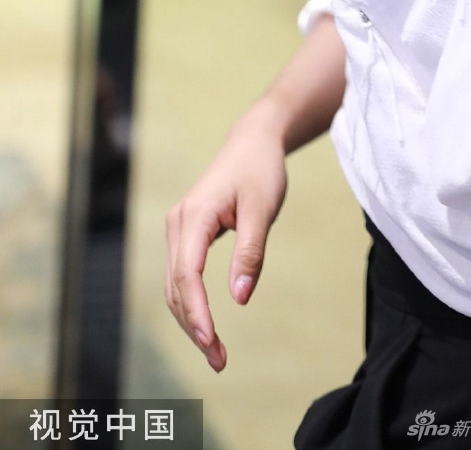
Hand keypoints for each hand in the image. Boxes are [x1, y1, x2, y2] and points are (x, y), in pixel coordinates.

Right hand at [164, 104, 287, 371]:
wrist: (253, 142)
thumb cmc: (260, 171)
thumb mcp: (262, 209)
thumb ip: (251, 252)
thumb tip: (240, 298)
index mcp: (195, 216)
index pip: (187, 274)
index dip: (197, 312)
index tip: (212, 341)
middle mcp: (178, 223)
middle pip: (176, 287)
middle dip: (194, 327)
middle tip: (220, 361)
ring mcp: (178, 229)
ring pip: (175, 286)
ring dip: (191, 321)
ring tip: (216, 352)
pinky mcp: (186, 234)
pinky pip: (181, 276)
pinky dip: (191, 304)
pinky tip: (208, 325)